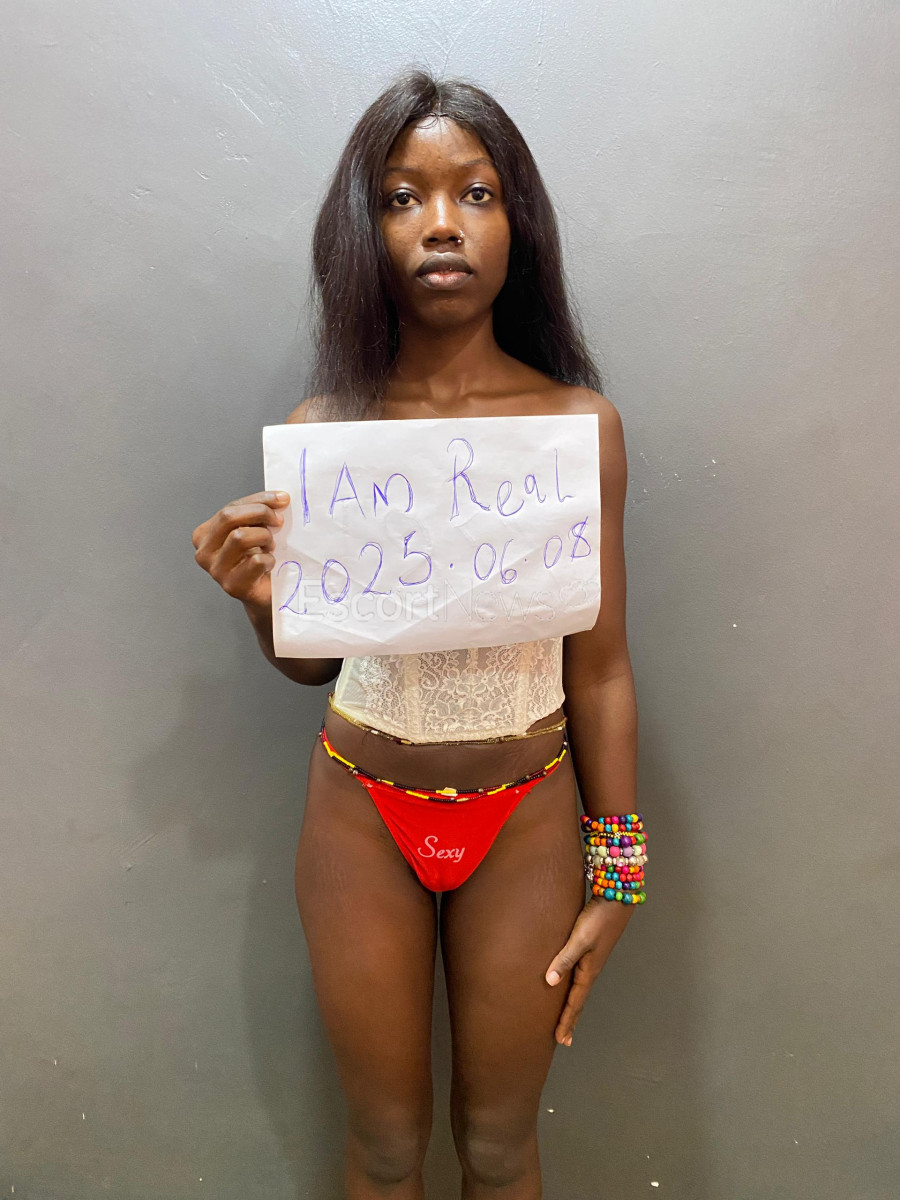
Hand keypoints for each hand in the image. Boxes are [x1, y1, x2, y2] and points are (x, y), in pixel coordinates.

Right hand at [191, 490, 289, 608]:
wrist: (263, 595)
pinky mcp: (232, 586)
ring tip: (271, 546)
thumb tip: (280, 498)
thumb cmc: (258, 561)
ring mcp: (216, 570)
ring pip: (240, 537)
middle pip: (229, 517)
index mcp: (204, 535)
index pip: (230, 508)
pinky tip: (269, 564)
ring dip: (264, 537)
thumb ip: (257, 513)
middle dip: (260, 513)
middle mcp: (204, 552)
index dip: (258, 500)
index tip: (281, 498)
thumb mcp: (252, 531)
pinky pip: (255, 560)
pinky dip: (269, 559)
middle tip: (279, 521)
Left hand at [545, 897, 634, 1045]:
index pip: (575, 1002)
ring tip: (566, 1018)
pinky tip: (569, 984)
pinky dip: (574, 988)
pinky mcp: (592, 949)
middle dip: (571, 1019)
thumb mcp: (580, 938)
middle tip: (563, 1040)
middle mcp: (592, 969)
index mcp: (589, 971)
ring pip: (580, 989)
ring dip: (572, 1005)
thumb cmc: (598, 917)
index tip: (560, 1040)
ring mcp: (593, 960)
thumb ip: (565, 958)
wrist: (617, 898)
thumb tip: (550, 982)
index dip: (567, 1021)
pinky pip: (580, 976)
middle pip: (579, 1000)